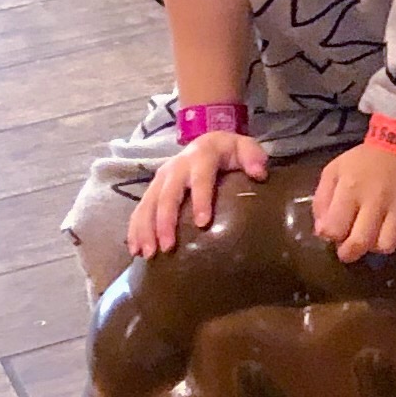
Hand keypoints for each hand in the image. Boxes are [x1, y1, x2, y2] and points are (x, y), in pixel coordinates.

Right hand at [127, 122, 267, 257]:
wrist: (206, 142)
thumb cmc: (229, 152)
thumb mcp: (245, 147)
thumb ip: (253, 156)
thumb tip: (260, 174)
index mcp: (202, 155)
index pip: (201, 178)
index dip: (201, 199)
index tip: (202, 223)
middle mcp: (176, 166)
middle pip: (168, 194)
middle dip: (165, 221)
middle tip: (167, 247)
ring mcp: (161, 178)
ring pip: (148, 203)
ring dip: (146, 229)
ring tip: (148, 254)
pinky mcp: (152, 188)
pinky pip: (139, 209)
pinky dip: (135, 229)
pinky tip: (135, 250)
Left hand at [311, 139, 395, 259]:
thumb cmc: (365, 160)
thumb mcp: (335, 170)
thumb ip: (322, 200)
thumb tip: (322, 231)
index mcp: (351, 189)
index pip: (333, 229)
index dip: (331, 235)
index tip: (335, 231)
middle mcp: (376, 200)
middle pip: (360, 243)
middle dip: (350, 253)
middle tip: (351, 248)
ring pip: (388, 245)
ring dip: (378, 246)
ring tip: (377, 236)